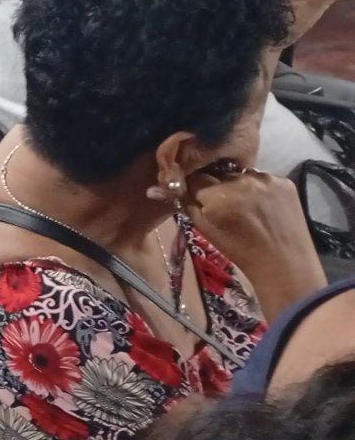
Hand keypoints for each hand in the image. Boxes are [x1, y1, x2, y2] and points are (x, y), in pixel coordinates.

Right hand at [184, 165, 322, 298]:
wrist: (284, 265)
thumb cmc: (240, 251)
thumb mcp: (204, 229)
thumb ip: (183, 203)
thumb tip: (153, 188)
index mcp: (218, 196)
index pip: (194, 178)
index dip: (194, 188)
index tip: (199, 200)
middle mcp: (242, 181)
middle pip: (218, 174)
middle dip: (217, 186)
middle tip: (225, 207)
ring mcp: (266, 179)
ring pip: (240, 175)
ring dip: (238, 186)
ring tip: (246, 207)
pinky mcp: (284, 181)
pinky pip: (261, 178)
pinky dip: (258, 188)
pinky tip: (263, 206)